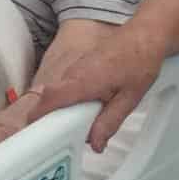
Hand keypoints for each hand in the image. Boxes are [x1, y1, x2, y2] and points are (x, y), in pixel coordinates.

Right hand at [32, 24, 164, 153]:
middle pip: (50, 99)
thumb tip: (96, 144)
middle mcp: (74, 73)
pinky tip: (88, 107)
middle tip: (62, 137)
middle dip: (51, 119)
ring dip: (63, 109)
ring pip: (59, 93)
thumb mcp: (129, 99)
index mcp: (83, 82)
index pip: (50, 99)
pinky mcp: (80, 66)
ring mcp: (75, 68)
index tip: (33, 131)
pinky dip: (71, 99)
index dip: (37, 115)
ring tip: (79, 125)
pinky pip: (67, 86)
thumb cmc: (139, 60)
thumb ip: (109, 123)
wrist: (144, 35)